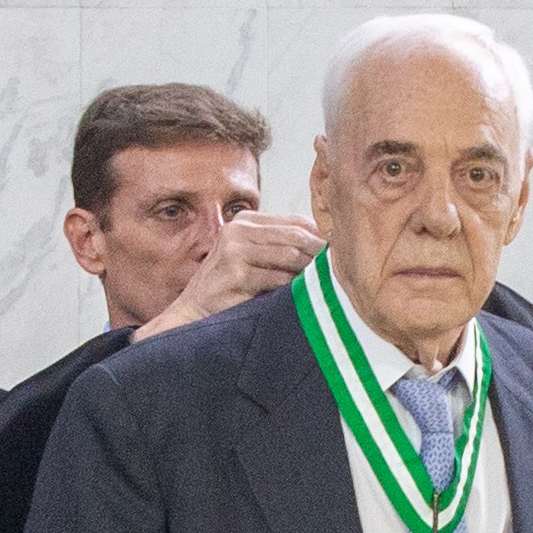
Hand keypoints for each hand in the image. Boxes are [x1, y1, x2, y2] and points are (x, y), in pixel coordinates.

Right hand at [145, 211, 323, 335]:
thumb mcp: (249, 256)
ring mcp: (235, 251)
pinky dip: (293, 287)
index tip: (336, 252)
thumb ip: (278, 245)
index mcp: (244, 221)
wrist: (192, 311)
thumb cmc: (227, 286)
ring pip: (289, 255)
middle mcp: (237, 230)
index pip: (294, 221)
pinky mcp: (236, 274)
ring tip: (325, 282)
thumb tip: (326, 246)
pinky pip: (277, 278)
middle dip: (319, 252)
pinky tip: (303, 295)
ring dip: (309, 270)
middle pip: (294, 236)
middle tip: (340, 268)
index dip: (319, 236)